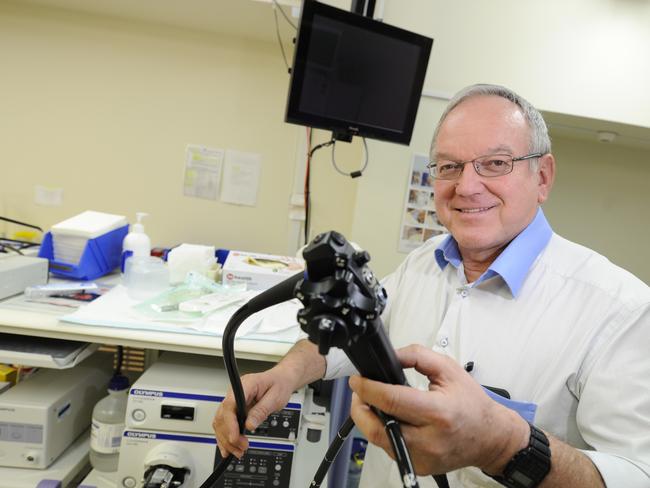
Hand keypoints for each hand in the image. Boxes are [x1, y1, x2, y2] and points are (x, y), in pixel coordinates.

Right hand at [212, 365, 296, 458]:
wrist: (280, 380)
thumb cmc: (278, 385)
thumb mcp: (275, 397)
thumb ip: (261, 410)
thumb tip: (249, 425)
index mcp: (245, 385)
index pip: (230, 404)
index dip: (230, 423)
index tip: (235, 437)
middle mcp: (234, 392)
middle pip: (223, 416)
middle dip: (229, 435)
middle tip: (242, 447)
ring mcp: (233, 400)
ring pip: (220, 422)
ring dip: (226, 439)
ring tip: (238, 451)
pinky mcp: (234, 409)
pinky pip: (224, 424)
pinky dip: (224, 437)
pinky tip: (228, 448)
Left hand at [349, 344, 528, 475]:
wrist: (489, 437)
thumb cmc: (471, 403)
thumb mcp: (448, 369)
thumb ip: (417, 356)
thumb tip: (390, 356)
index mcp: (437, 412)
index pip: (392, 401)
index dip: (367, 389)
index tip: (357, 380)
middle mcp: (428, 439)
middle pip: (377, 427)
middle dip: (359, 406)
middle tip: (359, 392)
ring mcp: (422, 457)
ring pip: (379, 440)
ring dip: (368, 420)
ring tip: (371, 403)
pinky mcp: (418, 466)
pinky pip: (389, 449)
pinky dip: (383, 432)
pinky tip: (388, 419)